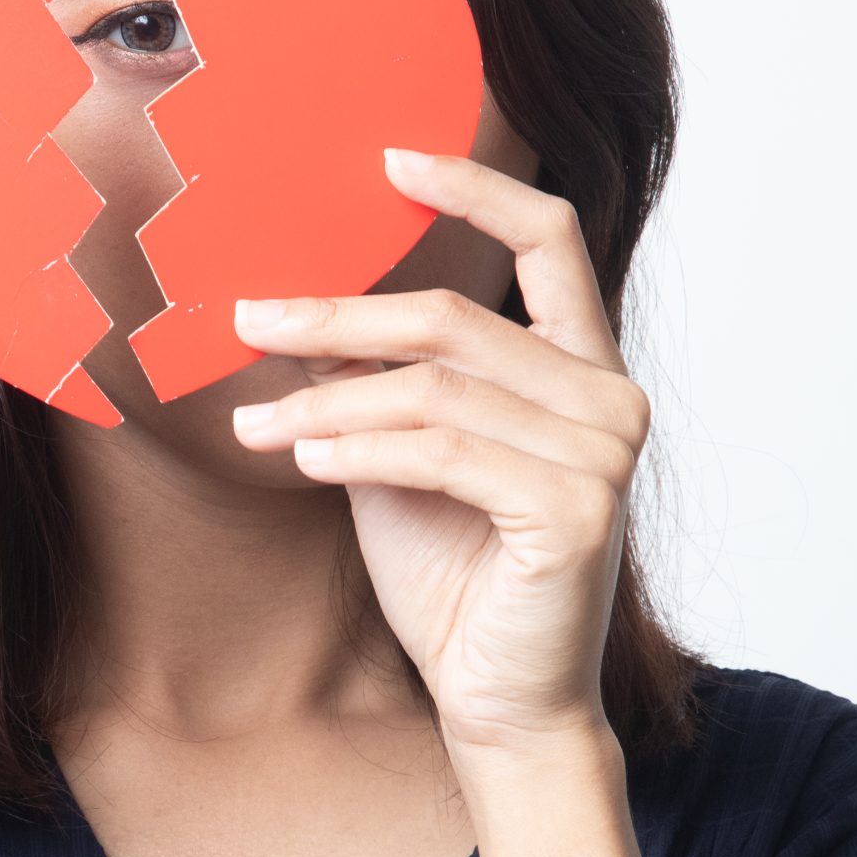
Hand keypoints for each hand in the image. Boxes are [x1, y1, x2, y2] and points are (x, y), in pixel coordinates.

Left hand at [226, 148, 651, 762]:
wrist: (499, 699)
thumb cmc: (453, 575)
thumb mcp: (402, 455)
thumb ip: (378, 380)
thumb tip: (294, 305)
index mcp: (582, 366)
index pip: (550, 239)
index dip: (475, 187)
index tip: (389, 157)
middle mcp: (611, 396)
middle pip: (456, 316)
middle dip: (337, 314)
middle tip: (245, 319)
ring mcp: (604, 453)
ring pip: (435, 387)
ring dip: (326, 399)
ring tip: (255, 422)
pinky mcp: (575, 510)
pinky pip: (440, 451)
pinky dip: (357, 448)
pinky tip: (301, 457)